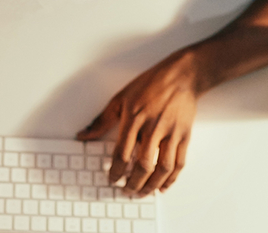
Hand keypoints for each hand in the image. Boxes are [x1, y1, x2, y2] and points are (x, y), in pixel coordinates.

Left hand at [76, 49, 198, 195]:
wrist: (181, 76)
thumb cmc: (150, 84)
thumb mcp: (120, 98)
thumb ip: (101, 120)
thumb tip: (83, 135)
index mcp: (134, 118)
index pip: (122, 153)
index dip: (115, 171)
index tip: (112, 179)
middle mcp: (153, 127)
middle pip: (143, 164)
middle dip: (133, 183)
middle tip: (126, 191)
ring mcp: (171, 132)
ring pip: (163, 168)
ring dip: (152, 185)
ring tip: (142, 193)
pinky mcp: (184, 136)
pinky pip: (179, 163)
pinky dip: (171, 179)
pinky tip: (162, 187)